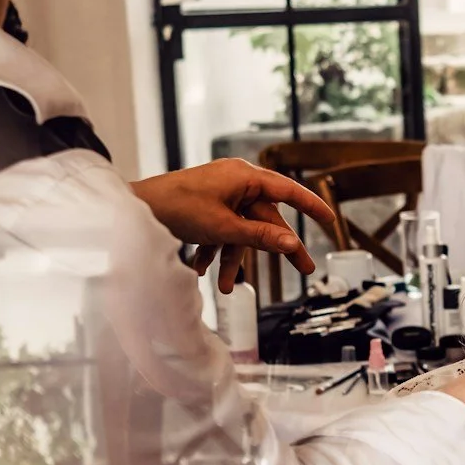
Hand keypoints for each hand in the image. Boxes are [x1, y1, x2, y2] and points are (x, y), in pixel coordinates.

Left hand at [130, 162, 338, 289]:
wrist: (134, 209)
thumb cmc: (176, 208)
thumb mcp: (223, 227)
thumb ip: (259, 237)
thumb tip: (291, 244)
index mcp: (244, 177)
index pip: (288, 190)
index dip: (311, 206)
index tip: (330, 221)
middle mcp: (235, 181)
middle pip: (266, 218)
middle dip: (273, 249)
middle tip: (304, 270)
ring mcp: (220, 193)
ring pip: (240, 229)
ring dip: (233, 258)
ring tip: (224, 287)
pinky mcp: (205, 205)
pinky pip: (221, 229)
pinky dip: (215, 249)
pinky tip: (203, 271)